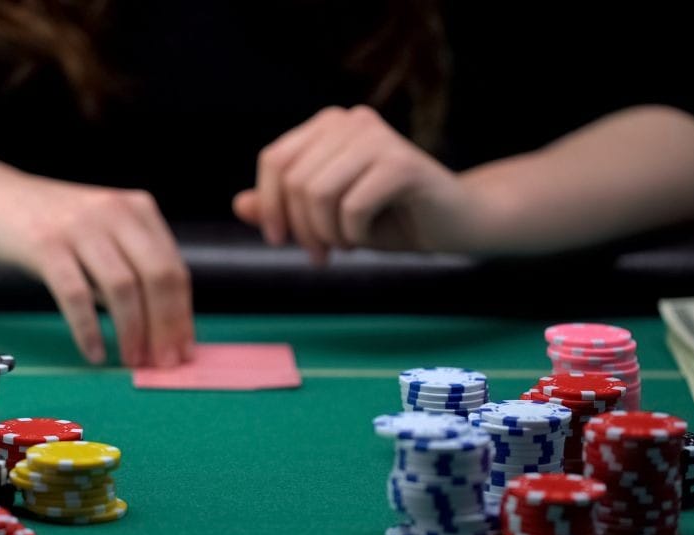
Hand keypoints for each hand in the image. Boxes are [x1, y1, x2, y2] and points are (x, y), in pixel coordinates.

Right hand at [0, 161, 194, 367]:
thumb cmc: (50, 223)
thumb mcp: (101, 233)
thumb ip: (130, 266)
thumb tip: (160, 326)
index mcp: (137, 209)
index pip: (174, 268)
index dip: (183, 314)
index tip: (183, 350)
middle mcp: (114, 212)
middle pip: (157, 277)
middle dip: (166, 326)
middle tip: (164, 363)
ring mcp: (80, 226)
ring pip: (122, 288)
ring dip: (132, 331)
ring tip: (131, 360)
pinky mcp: (45, 244)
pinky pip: (76, 296)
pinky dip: (88, 329)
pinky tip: (95, 352)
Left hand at [234, 105, 479, 260]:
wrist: (454, 223)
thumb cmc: (388, 218)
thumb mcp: (325, 216)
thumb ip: (283, 207)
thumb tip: (240, 204)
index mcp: (328, 125)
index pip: (274, 160)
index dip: (270, 205)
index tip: (280, 241)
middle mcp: (351, 121)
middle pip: (295, 180)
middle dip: (301, 228)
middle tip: (320, 255)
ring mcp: (378, 138)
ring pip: (318, 193)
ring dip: (327, 233)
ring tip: (346, 244)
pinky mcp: (402, 163)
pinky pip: (352, 207)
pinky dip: (354, 234)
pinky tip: (368, 237)